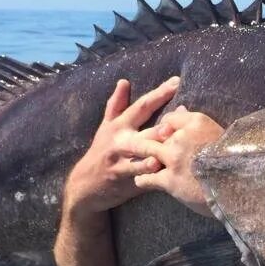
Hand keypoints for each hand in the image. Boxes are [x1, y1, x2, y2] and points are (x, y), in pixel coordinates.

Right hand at [62, 77, 178, 222]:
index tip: (176, 82)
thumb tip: (124, 81)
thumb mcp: (106, 126)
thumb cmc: (101, 151)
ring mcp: (122, 163)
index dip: (159, 93)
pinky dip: (152, 177)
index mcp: (119, 126)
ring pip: (141, 156)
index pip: (142, 106)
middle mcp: (120, 142)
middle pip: (144, 132)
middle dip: (160, 127)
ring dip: (155, 151)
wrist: (85, 184)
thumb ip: (116, 104)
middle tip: (179, 118)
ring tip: (169, 146)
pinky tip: (166, 174)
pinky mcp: (125, 182)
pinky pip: (141, 178)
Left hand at [133, 106, 224, 217]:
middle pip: (154, 134)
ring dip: (140, 156)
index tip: (162, 134)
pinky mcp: (169, 180)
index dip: (164, 127)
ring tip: (134, 159)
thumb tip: (180, 108)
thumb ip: (195, 122)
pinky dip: (143, 179)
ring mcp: (173, 159)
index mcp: (196, 122)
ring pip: (146, 152)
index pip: (170, 119)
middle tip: (132, 143)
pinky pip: (147, 177)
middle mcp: (181, 137)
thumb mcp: (216, 131)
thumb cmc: (232, 158)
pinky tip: (141, 180)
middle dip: (145, 140)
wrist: (238, 184)